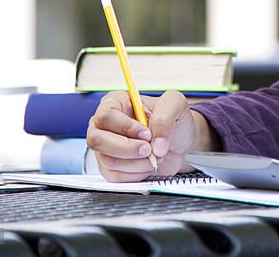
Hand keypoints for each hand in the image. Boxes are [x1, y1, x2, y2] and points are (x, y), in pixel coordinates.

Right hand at [86, 91, 214, 180]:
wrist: (181, 142)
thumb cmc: (174, 119)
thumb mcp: (176, 105)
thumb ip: (164, 118)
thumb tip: (155, 144)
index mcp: (115, 103)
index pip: (105, 116)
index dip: (125, 127)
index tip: (147, 134)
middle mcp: (104, 125)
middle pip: (97, 140)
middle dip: (127, 148)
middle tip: (149, 149)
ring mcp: (105, 148)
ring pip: (108, 161)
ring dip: (136, 162)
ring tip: (155, 155)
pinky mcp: (109, 168)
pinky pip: (115, 177)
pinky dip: (135, 174)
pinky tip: (147, 165)